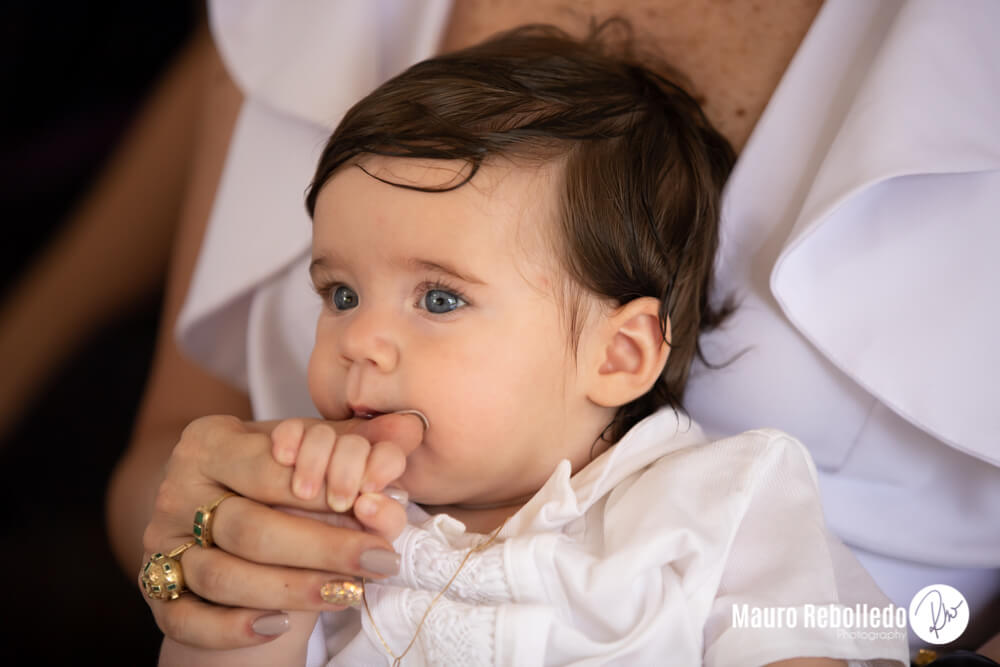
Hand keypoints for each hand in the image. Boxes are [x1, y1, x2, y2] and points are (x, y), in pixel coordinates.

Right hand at [139, 412, 423, 649]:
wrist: (229, 529)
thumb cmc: (277, 484)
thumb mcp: (311, 454)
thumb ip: (357, 442)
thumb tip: (410, 428)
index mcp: (209, 443)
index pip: (268, 467)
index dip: (325, 489)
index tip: (378, 505)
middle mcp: (176, 490)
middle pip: (249, 525)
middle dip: (323, 546)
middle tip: (380, 559)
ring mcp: (161, 543)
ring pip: (223, 574)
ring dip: (292, 588)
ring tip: (350, 592)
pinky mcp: (156, 591)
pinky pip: (187, 618)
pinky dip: (233, 627)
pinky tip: (282, 627)